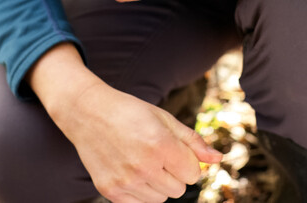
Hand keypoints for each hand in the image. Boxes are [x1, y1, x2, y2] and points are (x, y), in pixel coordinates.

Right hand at [60, 81, 221, 201]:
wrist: (87, 113)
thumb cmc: (130, 113)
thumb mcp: (164, 119)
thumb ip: (193, 141)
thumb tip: (218, 159)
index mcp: (160, 144)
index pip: (193, 173)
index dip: (187, 161)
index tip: (173, 149)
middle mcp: (143, 166)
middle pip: (179, 189)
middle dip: (174, 173)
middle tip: (156, 153)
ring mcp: (125, 181)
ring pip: (161, 199)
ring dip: (158, 184)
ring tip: (142, 161)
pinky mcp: (110, 191)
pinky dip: (141, 192)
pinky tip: (131, 172)